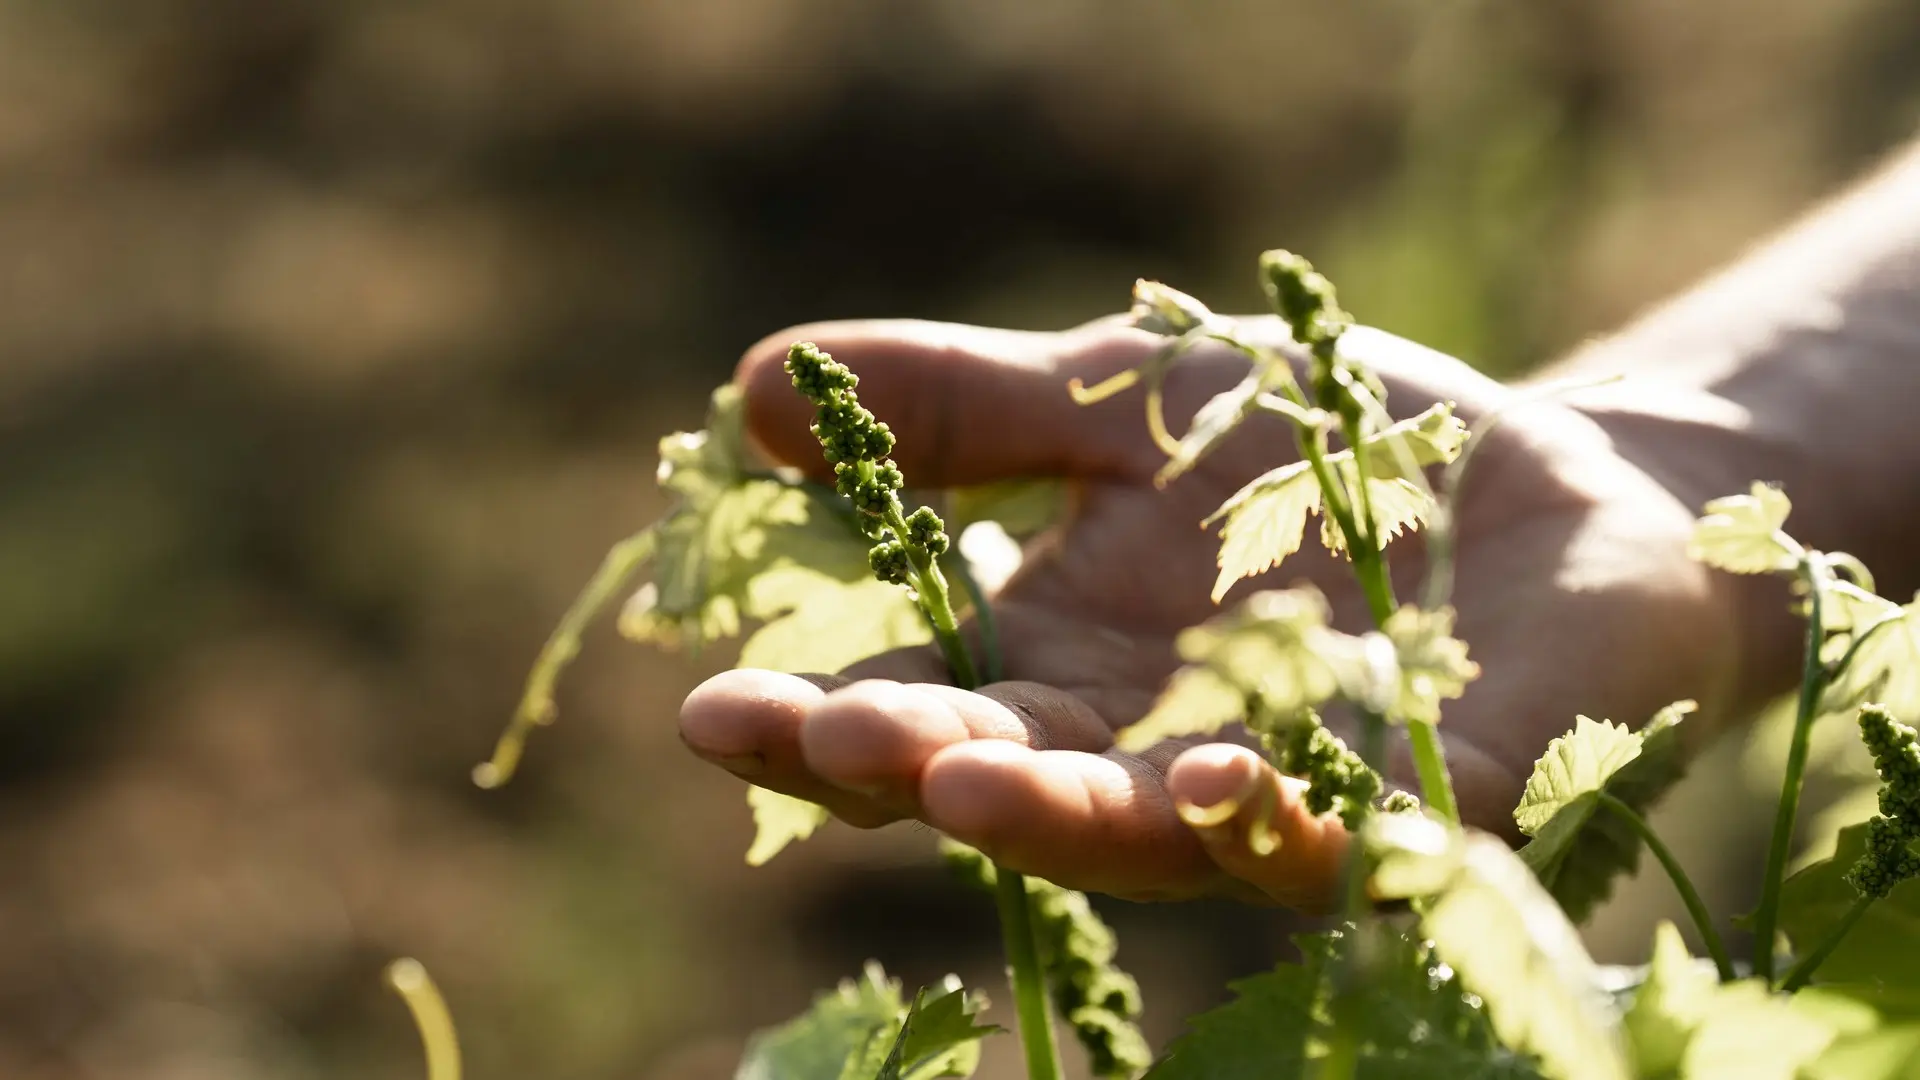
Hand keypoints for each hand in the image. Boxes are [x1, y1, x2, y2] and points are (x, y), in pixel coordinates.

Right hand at [678, 316, 1739, 911]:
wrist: (1542, 483)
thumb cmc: (1314, 448)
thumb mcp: (1117, 395)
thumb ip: (959, 406)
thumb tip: (747, 391)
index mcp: (1063, 666)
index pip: (918, 713)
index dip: (814, 725)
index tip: (706, 712)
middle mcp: (1149, 751)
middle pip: (1014, 791)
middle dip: (922, 776)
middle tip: (841, 743)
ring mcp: (1284, 788)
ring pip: (1157, 836)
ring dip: (1067, 818)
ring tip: (977, 785)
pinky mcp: (1426, 801)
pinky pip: (1348, 835)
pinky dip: (1281, 820)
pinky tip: (1221, 782)